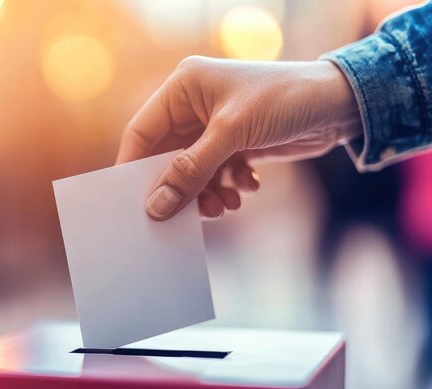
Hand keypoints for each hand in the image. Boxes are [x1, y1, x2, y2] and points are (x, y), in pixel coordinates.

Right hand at [116, 57, 361, 219]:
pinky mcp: (234, 144)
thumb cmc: (285, 100)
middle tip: (183, 214)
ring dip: (204, 193)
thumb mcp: (232, 133)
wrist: (341, 104)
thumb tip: (156, 206)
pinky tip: (245, 188)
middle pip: (166, 157)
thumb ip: (191, 171)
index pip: (142, 132)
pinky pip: (214, 175)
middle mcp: (194, 106)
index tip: (131, 202)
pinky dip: (225, 187)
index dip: (133, 168)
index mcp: (184, 88)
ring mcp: (214, 127)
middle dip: (178, 187)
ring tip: (223, 206)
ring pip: (191, 171)